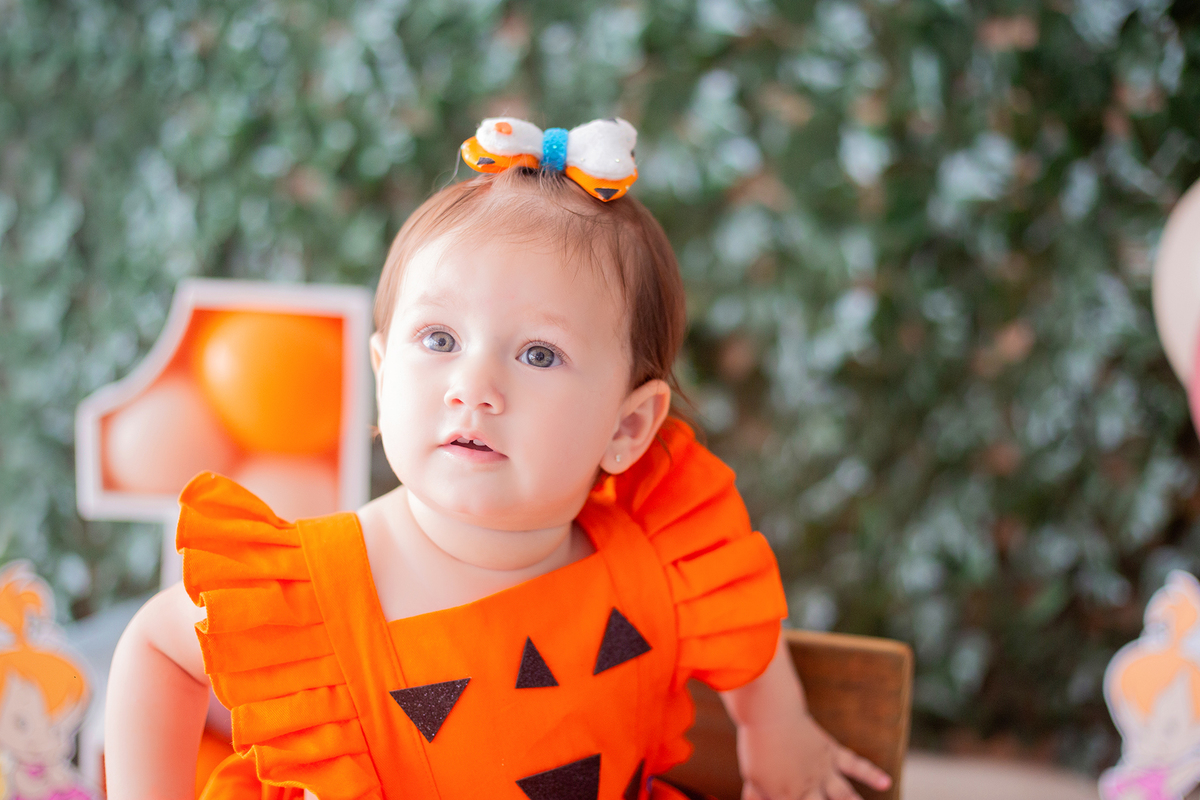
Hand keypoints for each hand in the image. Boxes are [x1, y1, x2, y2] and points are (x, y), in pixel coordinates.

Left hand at [735, 710, 891, 799]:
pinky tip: (885, 782)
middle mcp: (809, 788)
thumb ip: (755, 797)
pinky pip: (853, 764)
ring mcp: (823, 771)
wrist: (769, 714)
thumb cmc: (756, 745)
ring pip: (844, 795)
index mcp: (788, 797)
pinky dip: (871, 773)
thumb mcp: (752, 776)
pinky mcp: (831, 752)